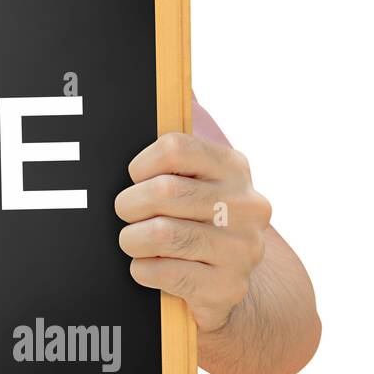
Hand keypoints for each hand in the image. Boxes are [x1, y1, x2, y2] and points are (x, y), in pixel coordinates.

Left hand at [114, 132, 271, 333]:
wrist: (223, 282)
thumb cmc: (193, 220)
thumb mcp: (192, 176)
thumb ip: (178, 139)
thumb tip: (178, 87)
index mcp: (234, 168)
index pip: (175, 148)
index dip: (141, 165)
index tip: (136, 180)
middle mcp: (247, 205)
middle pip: (164, 191)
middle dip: (129, 205)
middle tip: (126, 214)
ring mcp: (243, 248)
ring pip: (161, 233)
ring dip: (132, 239)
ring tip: (134, 241)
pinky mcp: (229, 286)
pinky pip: (164, 271)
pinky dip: (142, 269)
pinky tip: (148, 267)